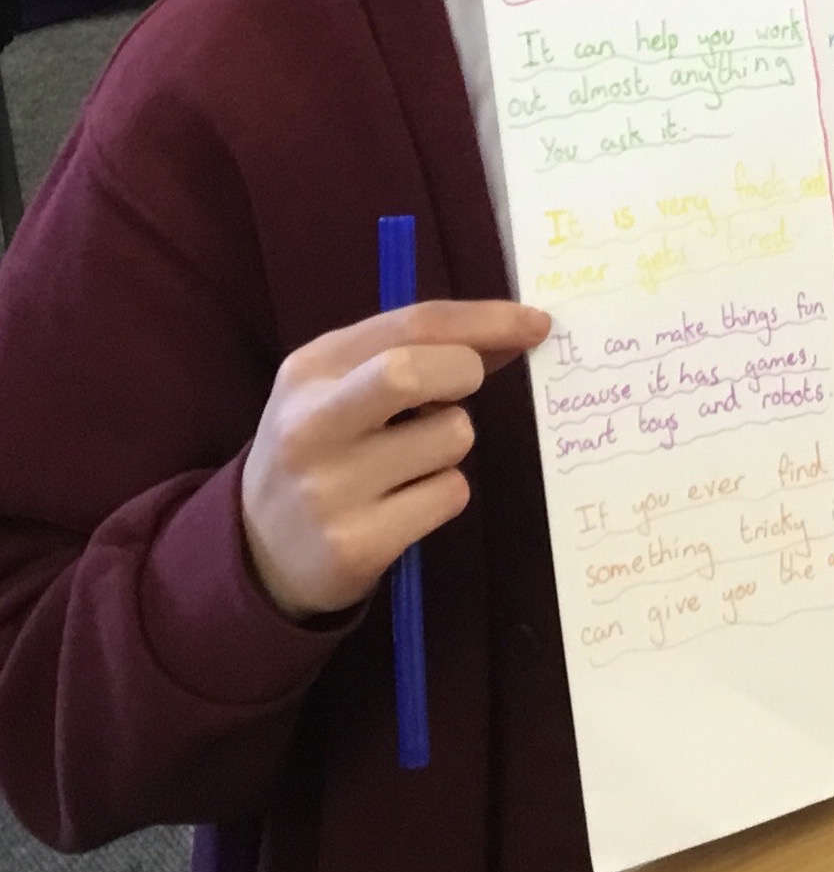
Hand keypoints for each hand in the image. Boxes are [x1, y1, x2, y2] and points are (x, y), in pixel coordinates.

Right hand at [240, 299, 548, 620]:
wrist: (260, 552)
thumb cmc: (324, 448)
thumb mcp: (345, 386)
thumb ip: (418, 352)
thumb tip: (516, 331)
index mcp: (311, 368)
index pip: (412, 323)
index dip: (485, 319)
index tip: (536, 323)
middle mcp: (311, 423)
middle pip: (413, 371)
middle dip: (463, 373)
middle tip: (458, 393)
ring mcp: (329, 488)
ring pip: (451, 437)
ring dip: (451, 445)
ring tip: (410, 461)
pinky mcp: (355, 544)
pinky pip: (450, 494)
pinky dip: (444, 492)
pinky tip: (403, 504)